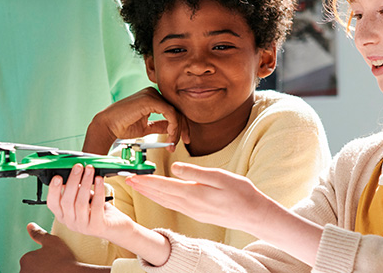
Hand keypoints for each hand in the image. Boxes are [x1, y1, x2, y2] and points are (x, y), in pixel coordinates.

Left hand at [20, 223, 107, 272]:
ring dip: (43, 271)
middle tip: (54, 266)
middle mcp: (23, 271)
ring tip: (56, 271)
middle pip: (31, 268)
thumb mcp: (51, 241)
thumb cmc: (62, 258)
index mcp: (25, 259)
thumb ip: (38, 233)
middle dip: (40, 267)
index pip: (31, 258)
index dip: (43, 258)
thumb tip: (29, 225)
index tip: (53, 260)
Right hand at [47, 164, 172, 266]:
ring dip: (85, 183)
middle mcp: (71, 223)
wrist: (116, 227)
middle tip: (78, 167)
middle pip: (66, 201)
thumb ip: (76, 190)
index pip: (52, 204)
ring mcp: (83, 227)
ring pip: (80, 203)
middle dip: (72, 181)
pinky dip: (98, 190)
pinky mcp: (97, 226)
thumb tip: (74, 171)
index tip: (57, 176)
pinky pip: (96, 206)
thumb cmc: (99, 211)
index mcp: (64, 216)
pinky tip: (99, 180)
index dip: (53, 190)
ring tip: (90, 170)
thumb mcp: (84, 199)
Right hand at [84, 87, 189, 153]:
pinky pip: (170, 113)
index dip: (181, 125)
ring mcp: (151, 94)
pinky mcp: (150, 99)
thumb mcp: (146, 127)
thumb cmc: (123, 126)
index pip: (173, 110)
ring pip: (175, 112)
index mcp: (151, 98)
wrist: (108, 126)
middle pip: (177, 110)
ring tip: (172, 143)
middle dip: (183, 128)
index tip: (184, 139)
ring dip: (177, 130)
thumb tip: (172, 129)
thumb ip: (160, 126)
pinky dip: (173, 126)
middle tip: (185, 142)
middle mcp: (152, 93)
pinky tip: (170, 136)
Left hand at [125, 162, 272, 234]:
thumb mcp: (220, 176)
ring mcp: (193, 212)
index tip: (132, 176)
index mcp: (194, 194)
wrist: (254, 215)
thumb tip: (175, 167)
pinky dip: (162, 199)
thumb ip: (195, 172)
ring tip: (138, 187)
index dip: (147, 181)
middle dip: (143, 188)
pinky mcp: (197, 214)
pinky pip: (174, 205)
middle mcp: (190, 206)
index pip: (164, 186)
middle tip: (128, 180)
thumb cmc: (241, 193)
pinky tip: (159, 195)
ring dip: (150, 194)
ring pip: (166, 202)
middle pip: (161, 195)